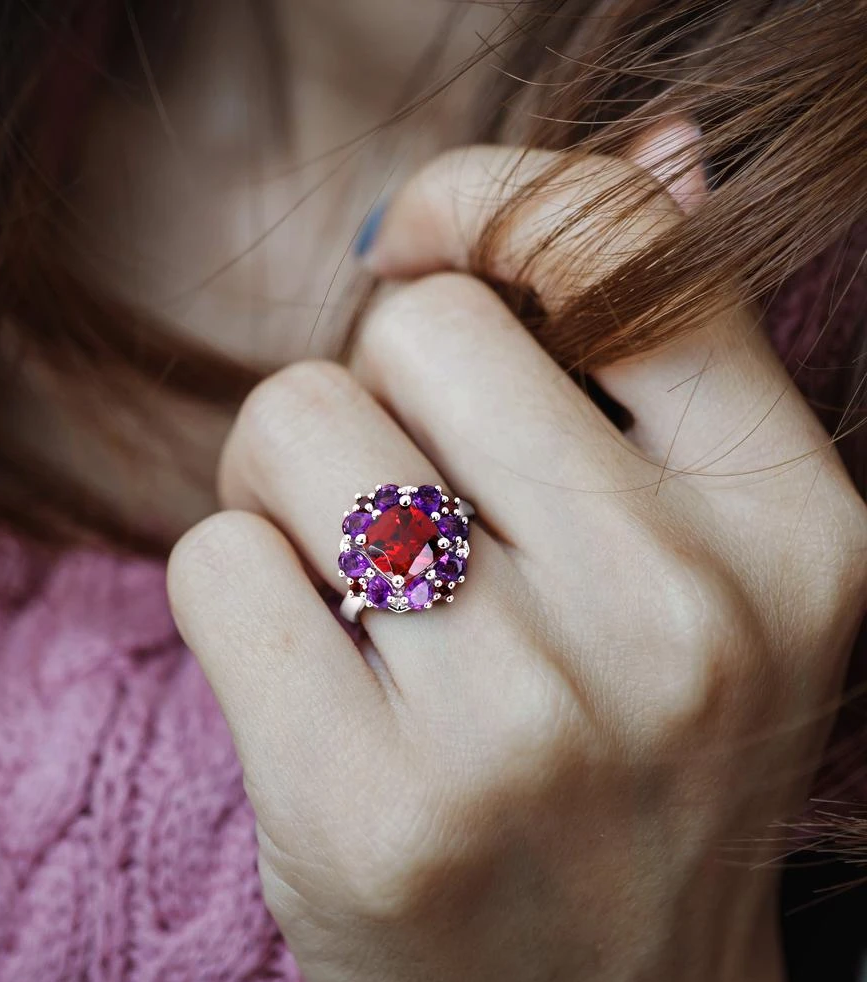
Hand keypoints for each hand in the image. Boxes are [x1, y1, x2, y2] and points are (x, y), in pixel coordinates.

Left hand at [167, 132, 866, 981]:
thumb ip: (669, 355)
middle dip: (371, 387)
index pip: (617, 241)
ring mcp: (523, 723)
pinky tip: (304, 676)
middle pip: (411, 323)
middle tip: (393, 499)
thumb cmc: (632, 771)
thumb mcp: (708, 562)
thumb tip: (662, 144)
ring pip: (292, 421)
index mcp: (794, 529)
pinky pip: (214, 560)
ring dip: (285, 485)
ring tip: (346, 589)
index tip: (426, 246)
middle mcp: (681, 616)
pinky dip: (232, 595)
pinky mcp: (367, 810)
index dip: (491, 202)